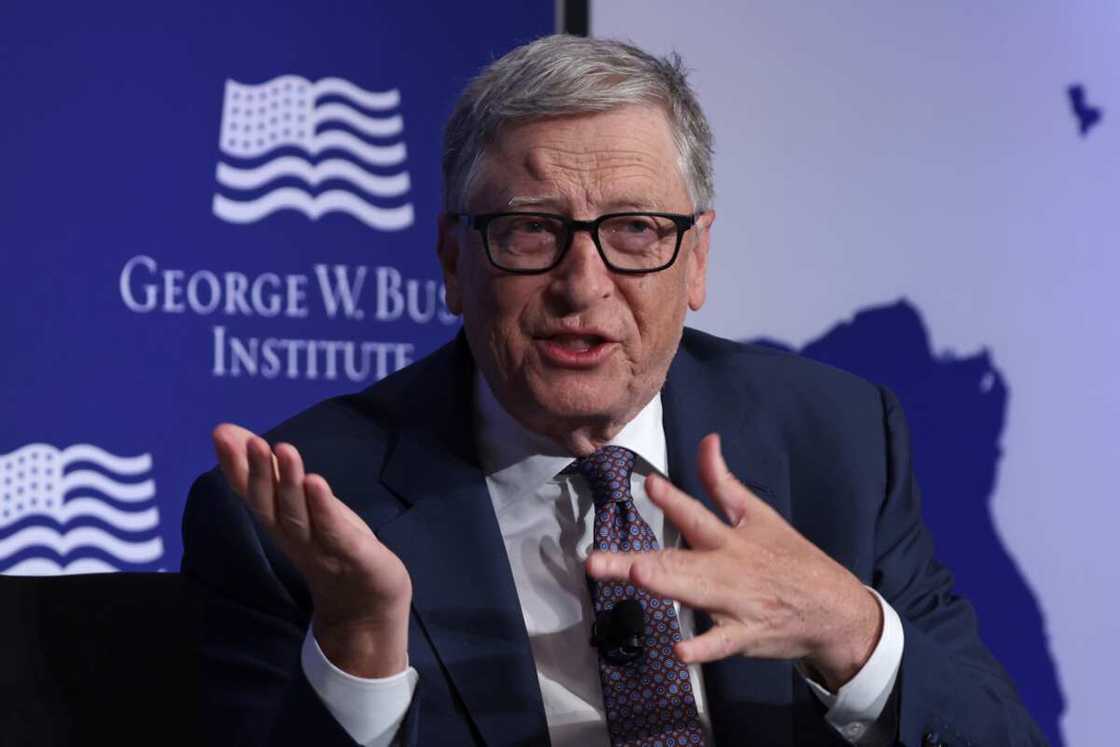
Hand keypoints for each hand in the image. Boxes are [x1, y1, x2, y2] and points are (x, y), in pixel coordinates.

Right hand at [212, 423, 411, 677]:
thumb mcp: (299, 503)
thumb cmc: (330, 545)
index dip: (235, 466)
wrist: (367, 603)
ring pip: (297, 516)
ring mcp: (319, 548)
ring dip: (288, 483)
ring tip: (283, 449)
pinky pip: (331, 530)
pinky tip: (315, 482)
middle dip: (258, 473)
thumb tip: (230, 432)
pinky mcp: (349, 554)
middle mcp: (291, 536)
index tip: (221, 434)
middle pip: (268, 506)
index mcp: (278, 524)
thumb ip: (270, 471)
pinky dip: (321, 507)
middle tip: (251, 441)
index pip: (251, 493)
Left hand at [586, 433, 881, 691]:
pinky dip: (702, 647)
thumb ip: (723, 481)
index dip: (673, 500)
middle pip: (677, 562)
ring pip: (693, 595)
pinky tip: (680, 650)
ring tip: (635, 577)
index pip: (696, 515)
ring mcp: (735, 604)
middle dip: (636, 563)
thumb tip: (707, 440)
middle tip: (594, 563)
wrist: (834, 609)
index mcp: (731, 538)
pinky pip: (720, 643)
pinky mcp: (742, 636)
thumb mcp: (759, 515)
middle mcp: (729, 568)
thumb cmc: (789, 557)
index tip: (649, 484)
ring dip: (666, 586)